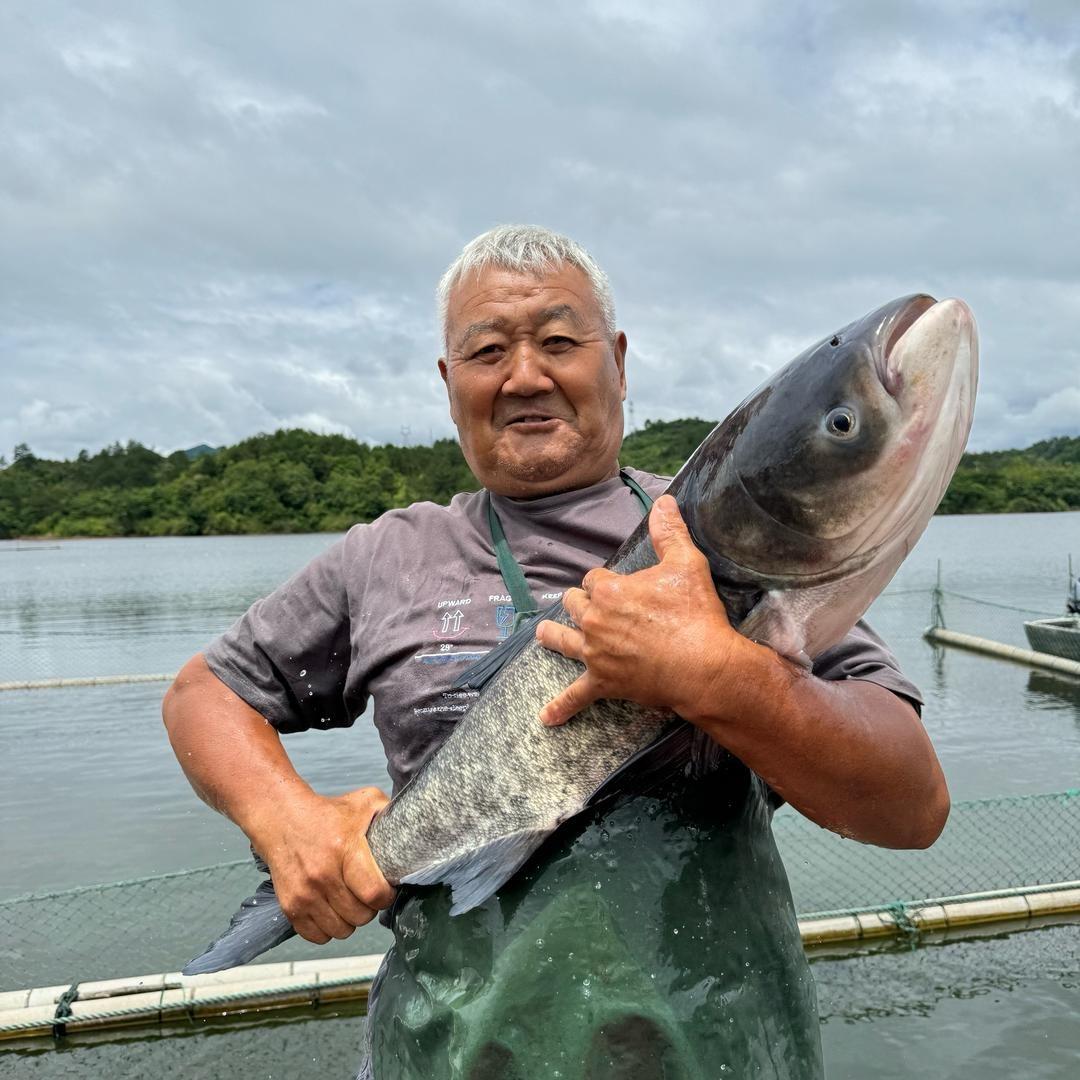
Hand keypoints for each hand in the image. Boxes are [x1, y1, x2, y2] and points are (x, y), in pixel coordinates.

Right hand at [249, 786, 395, 944]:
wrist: (282, 819)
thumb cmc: (328, 813)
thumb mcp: (364, 801)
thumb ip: (390, 814)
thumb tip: (413, 830)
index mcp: (344, 848)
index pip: (374, 893)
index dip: (386, 896)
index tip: (386, 889)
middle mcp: (323, 875)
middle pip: (360, 916)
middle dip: (369, 908)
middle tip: (366, 893)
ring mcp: (304, 894)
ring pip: (341, 930)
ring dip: (349, 920)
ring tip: (349, 900)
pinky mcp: (290, 906)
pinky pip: (318, 936)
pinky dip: (327, 928)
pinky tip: (331, 908)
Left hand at [535, 494, 757, 726]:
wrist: (703, 665)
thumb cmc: (695, 614)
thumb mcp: (686, 564)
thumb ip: (670, 531)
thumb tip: (665, 501)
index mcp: (608, 590)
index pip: (593, 579)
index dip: (605, 582)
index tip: (619, 586)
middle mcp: (593, 619)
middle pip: (575, 605)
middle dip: (581, 604)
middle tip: (593, 608)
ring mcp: (594, 652)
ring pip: (563, 640)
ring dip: (553, 636)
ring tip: (543, 634)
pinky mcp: (603, 682)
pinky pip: (576, 696)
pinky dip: (561, 707)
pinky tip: (545, 718)